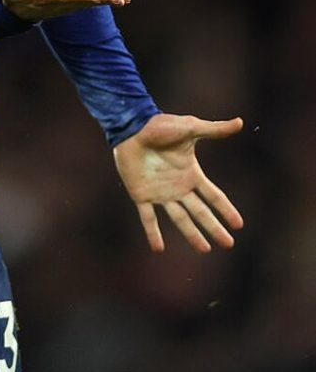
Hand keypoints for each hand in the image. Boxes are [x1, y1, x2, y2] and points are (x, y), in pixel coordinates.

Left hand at [113, 114, 243, 253]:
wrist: (132, 126)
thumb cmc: (160, 126)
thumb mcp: (191, 128)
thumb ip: (215, 130)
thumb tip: (240, 122)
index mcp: (191, 174)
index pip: (213, 196)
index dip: (226, 209)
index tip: (239, 225)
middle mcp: (178, 187)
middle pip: (200, 212)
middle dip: (214, 228)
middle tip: (228, 244)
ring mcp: (160, 193)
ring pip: (179, 219)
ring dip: (191, 234)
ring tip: (204, 249)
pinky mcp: (141, 195)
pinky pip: (148, 218)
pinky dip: (153, 233)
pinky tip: (158, 249)